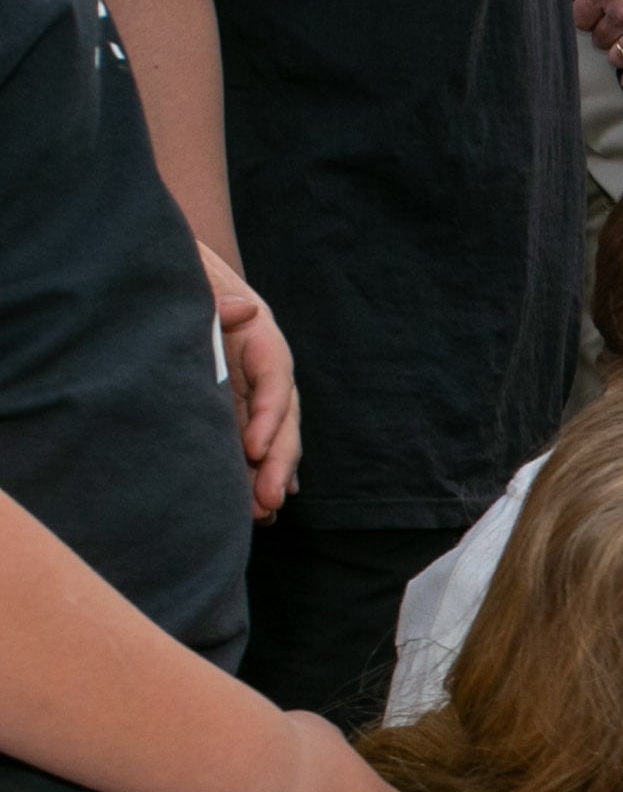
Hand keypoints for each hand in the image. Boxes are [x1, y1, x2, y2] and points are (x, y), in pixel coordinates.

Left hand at [194, 242, 299, 517]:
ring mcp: (252, 395)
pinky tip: (261, 504)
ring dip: (270, 478)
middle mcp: (265, 374)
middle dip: (278, 464)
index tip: (254, 449)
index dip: (269, 418)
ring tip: (262, 514)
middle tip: (267, 501)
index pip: (275, 385)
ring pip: (272, 441)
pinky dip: (260, 473)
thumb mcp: (198, 279)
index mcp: (263, 343)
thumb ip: (217, 296)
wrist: (171, 276)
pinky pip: (253, 445)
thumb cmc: (187, 278)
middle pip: (282, 423)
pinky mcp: (234, 410)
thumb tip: (244, 309)